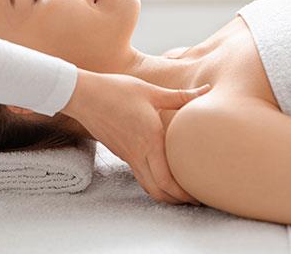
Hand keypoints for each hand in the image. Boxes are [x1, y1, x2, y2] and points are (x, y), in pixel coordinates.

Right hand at [60, 69, 210, 204]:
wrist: (83, 95)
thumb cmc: (116, 90)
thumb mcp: (150, 91)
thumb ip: (180, 96)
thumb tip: (207, 90)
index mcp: (150, 141)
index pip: (167, 180)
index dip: (184, 194)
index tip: (199, 194)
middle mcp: (138, 153)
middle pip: (158, 191)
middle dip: (177, 200)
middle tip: (194, 199)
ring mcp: (127, 155)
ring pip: (146, 185)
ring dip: (164, 194)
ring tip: (179, 191)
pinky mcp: (119, 151)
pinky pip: (138, 173)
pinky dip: (152, 181)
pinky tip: (160, 172)